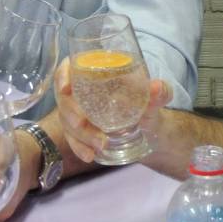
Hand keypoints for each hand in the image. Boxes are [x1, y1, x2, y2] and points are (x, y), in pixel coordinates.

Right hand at [53, 56, 172, 162]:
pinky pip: (72, 138)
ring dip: (79, 134)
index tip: (66, 89)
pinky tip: (89, 155)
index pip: (71, 66)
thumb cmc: (149, 104)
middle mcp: (84, 89)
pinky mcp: (80, 130)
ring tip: (99, 145)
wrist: (151, 129)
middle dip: (71, 113)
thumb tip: (157, 87)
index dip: (62, 75)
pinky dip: (79, 147)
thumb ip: (160, 92)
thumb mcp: (157, 98)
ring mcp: (79, 111)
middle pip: (65, 98)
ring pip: (67, 120)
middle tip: (82, 124)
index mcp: (98, 72)